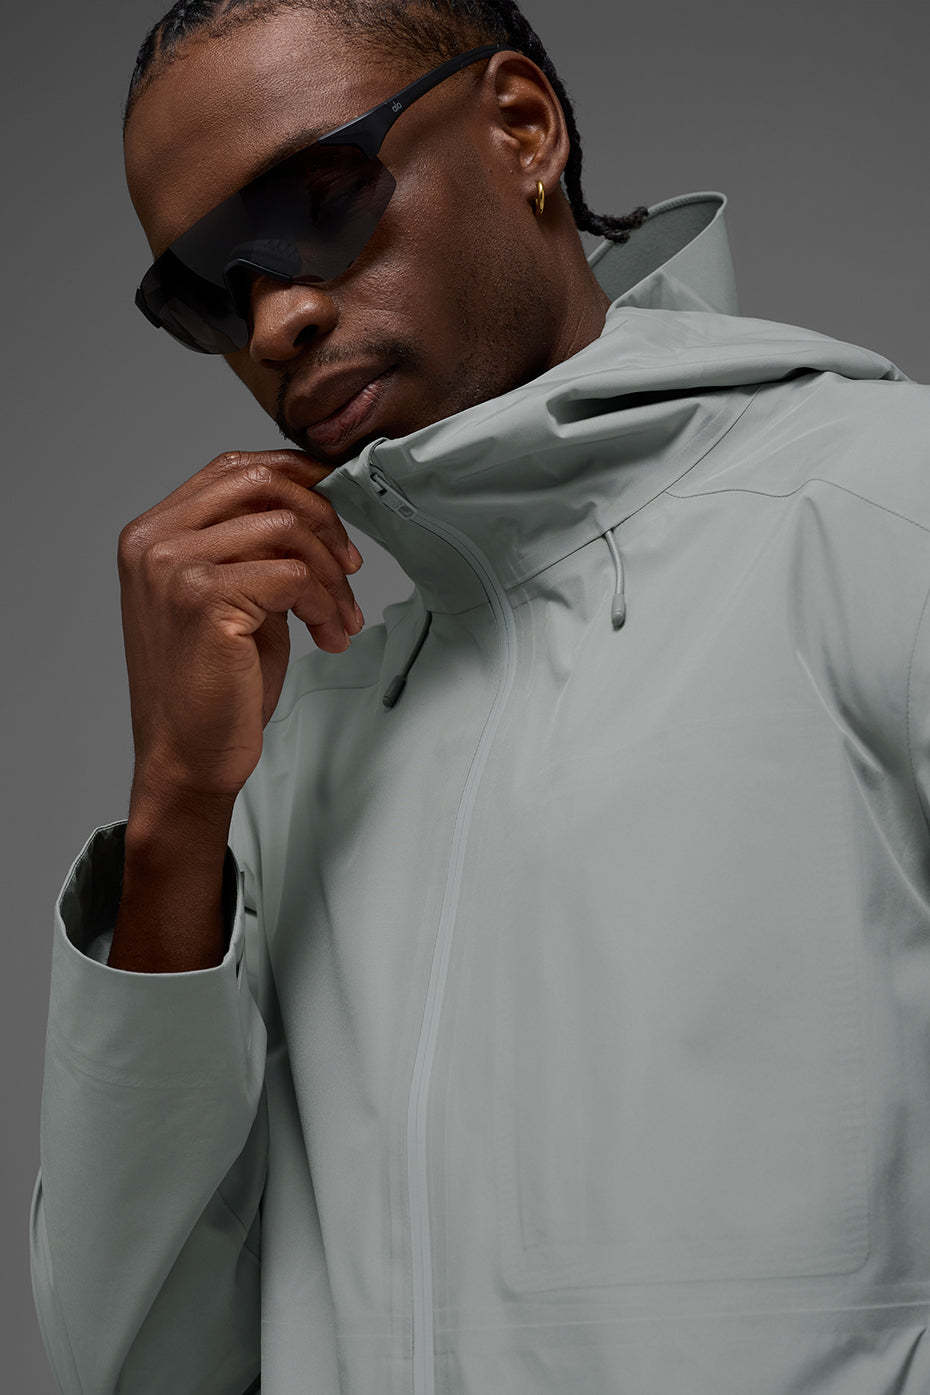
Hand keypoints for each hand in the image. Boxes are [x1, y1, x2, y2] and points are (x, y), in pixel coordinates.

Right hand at [116, 448, 363, 801]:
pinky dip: (325, 603)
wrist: (188, 757)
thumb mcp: (232, 596)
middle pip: (262, 481)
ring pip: (286, 527)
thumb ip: (255, 547)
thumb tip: (316, 505)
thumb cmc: (215, 684)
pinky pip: (293, 575)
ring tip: (341, 617)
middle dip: (324, 517)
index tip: (338, 508)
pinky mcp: (204, 599)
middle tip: (351, 565)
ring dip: (331, 573)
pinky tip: (328, 635)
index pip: (233, 467)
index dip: (297, 475)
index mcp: (152, 533)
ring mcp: (174, 566)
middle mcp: (154, 541)